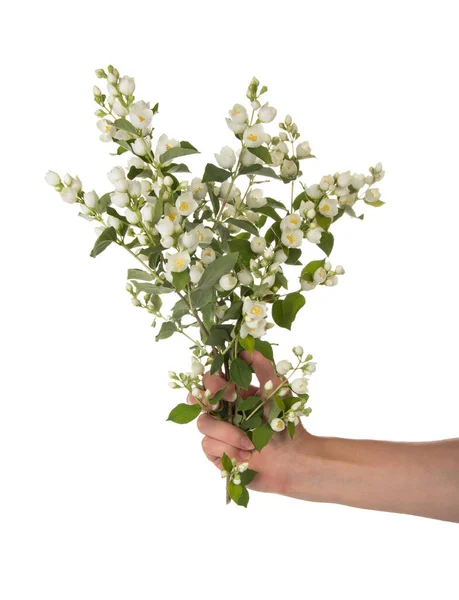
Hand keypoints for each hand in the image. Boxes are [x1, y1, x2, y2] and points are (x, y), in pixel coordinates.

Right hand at [188, 350, 310, 495]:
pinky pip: (208, 445)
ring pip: (203, 423)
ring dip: (227, 433)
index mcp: (236, 393)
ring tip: (251, 443)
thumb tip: (245, 350)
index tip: (229, 392)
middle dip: (206, 400)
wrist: (293, 461)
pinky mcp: (217, 452)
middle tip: (220, 406)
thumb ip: (263, 368)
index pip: (212, 379)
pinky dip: (229, 450)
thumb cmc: (287, 424)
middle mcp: (224, 410)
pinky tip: (247, 456)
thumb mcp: (278, 391)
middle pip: (197, 397)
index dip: (212, 381)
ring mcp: (218, 431)